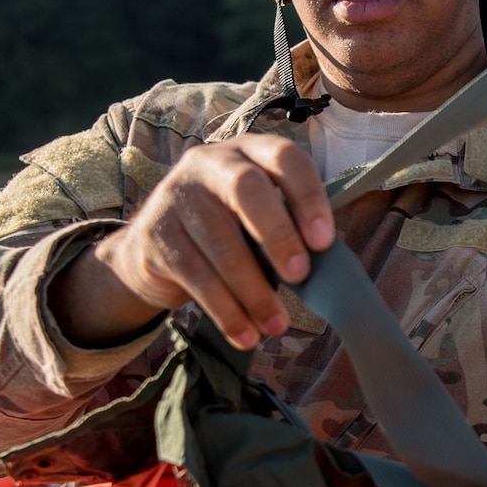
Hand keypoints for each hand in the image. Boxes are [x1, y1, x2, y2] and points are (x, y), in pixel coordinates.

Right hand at [49, 135, 334, 349]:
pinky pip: (195, 276)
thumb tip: (332, 267)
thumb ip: (291, 227)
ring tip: (276, 325)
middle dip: (278, 235)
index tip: (325, 241)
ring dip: (253, 290)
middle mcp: (210, 164)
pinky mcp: (155, 234)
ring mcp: (178, 196)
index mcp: (249, 152)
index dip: (308, 196)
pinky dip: (226, 311)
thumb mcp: (260, 216)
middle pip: (247, 190)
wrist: (155, 248)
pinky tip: (245, 334)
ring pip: (221, 242)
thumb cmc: (229, 230)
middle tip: (300, 277)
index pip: (284, 157)